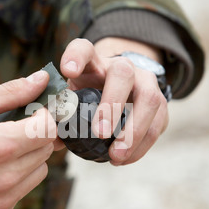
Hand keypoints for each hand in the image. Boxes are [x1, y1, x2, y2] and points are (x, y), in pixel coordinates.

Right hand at [0, 71, 55, 208]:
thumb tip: (41, 80)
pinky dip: (16, 177)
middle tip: (14, 127)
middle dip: (37, 135)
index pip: (49, 129)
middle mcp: (6, 177)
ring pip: (39, 171)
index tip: (37, 110)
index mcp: (2, 146)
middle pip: (46, 150)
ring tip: (0, 149)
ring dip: (29, 157)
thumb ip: (11, 92)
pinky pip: (23, 190)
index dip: (46, 116)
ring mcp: (2, 199)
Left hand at [60, 37, 168, 164]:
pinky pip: (159, 122)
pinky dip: (143, 144)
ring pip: (149, 99)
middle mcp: (122, 66)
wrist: (121, 89)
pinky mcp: (160, 101)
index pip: (83, 49)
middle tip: (100, 132)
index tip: (68, 71)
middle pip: (122, 74)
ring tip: (115, 156)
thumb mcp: (70, 96)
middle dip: (113, 104)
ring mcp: (145, 81)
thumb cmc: (87, 95)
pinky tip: (125, 159)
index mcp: (93, 62)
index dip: (76, 57)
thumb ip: (59, 112)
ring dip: (133, 131)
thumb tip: (48, 137)